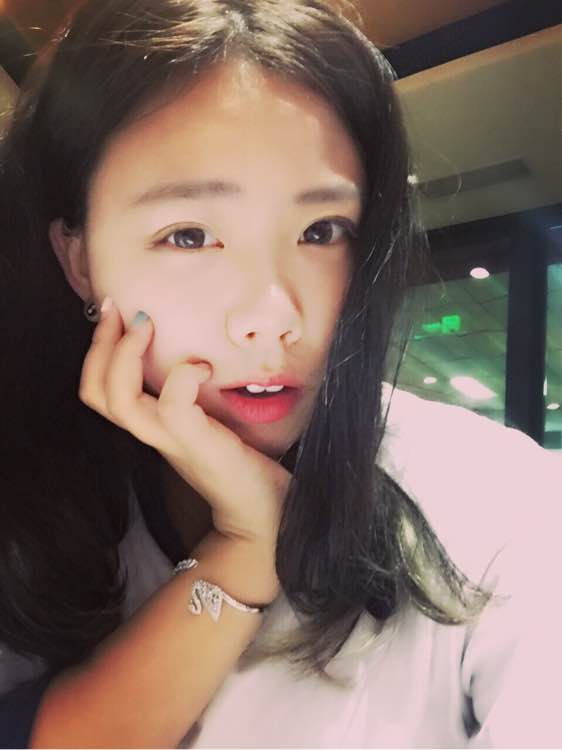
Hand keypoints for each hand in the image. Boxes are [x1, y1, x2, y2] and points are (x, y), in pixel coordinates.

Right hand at [78, 301, 292, 546]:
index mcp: (153, 427)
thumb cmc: (243, 464)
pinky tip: (204, 365)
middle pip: (98, 394)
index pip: (101, 392)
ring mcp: (174, 442)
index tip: (113, 313)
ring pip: (120, 402)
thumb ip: (195, 397)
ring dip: (126, 355)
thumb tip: (198, 351)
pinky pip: (174, 408)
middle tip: (115, 309)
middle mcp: (155, 435)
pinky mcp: (199, 445)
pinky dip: (183, 376)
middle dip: (100, 345)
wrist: (264, 514)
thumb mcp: (210, 422)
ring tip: (146, 325)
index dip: (97, 352)